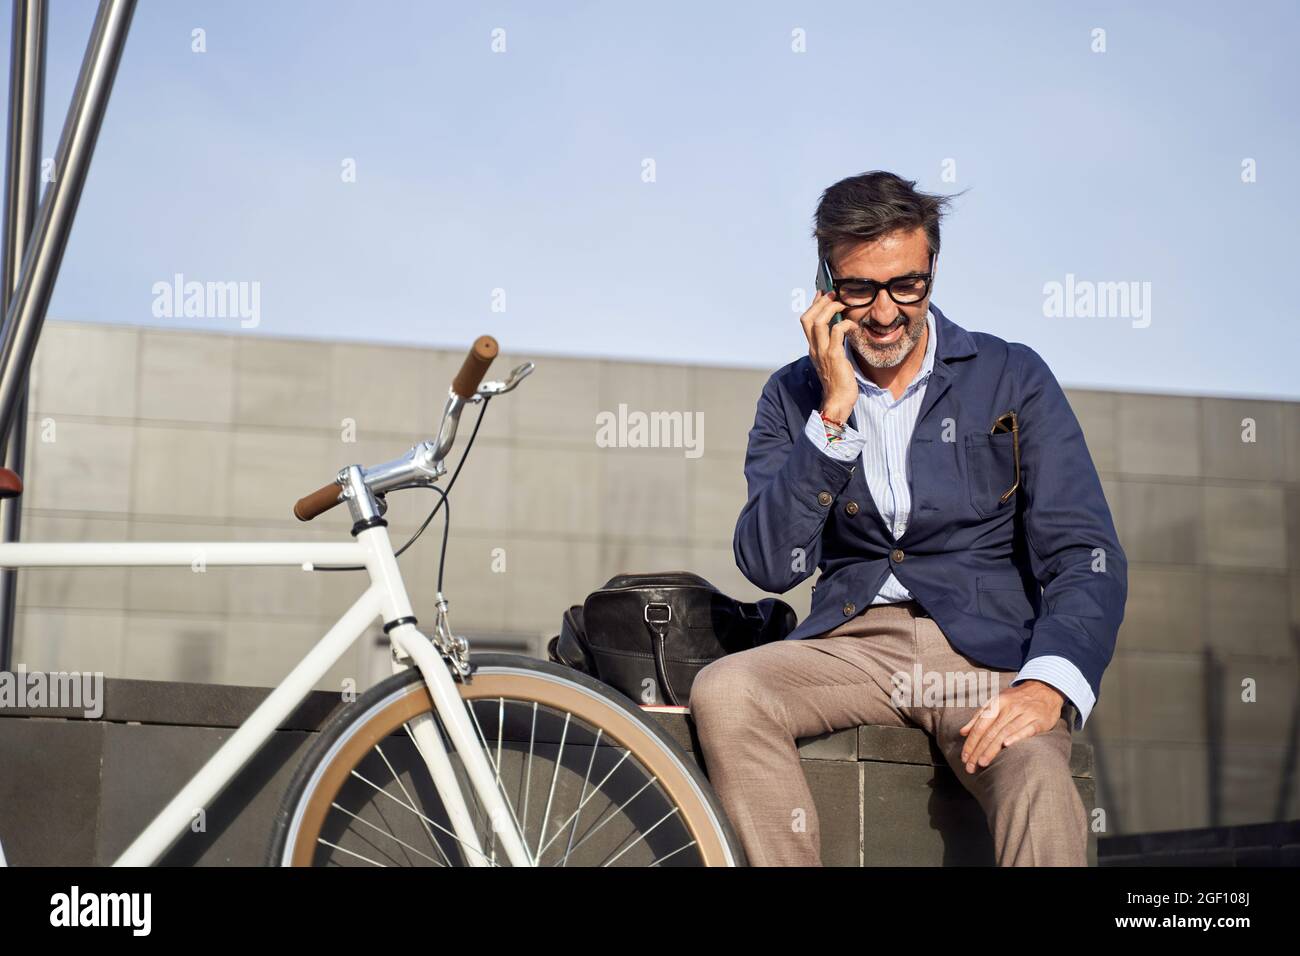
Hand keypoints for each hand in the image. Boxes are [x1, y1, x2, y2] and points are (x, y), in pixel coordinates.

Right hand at [799, 290, 856, 421]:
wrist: (838, 401)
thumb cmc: (839, 382)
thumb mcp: (832, 360)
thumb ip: (833, 345)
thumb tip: (841, 330)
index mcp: (813, 348)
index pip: (806, 321)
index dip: (814, 305)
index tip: (823, 294)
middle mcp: (814, 348)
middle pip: (807, 318)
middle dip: (820, 302)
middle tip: (834, 295)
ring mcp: (822, 352)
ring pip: (818, 322)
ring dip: (831, 308)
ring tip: (843, 304)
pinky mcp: (834, 356)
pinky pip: (837, 332)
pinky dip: (845, 324)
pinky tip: (853, 326)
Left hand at [958, 680, 1063, 773]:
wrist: (1045, 689)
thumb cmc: (1017, 699)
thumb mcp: (997, 701)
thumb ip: (979, 716)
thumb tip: (962, 732)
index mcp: (997, 703)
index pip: (980, 725)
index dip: (971, 742)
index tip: (964, 757)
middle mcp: (1010, 708)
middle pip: (990, 732)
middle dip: (978, 750)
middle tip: (970, 766)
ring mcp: (1025, 713)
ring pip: (1005, 732)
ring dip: (992, 749)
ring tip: (982, 762)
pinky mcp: (1039, 720)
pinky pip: (1027, 730)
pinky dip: (1016, 736)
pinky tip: (1007, 745)